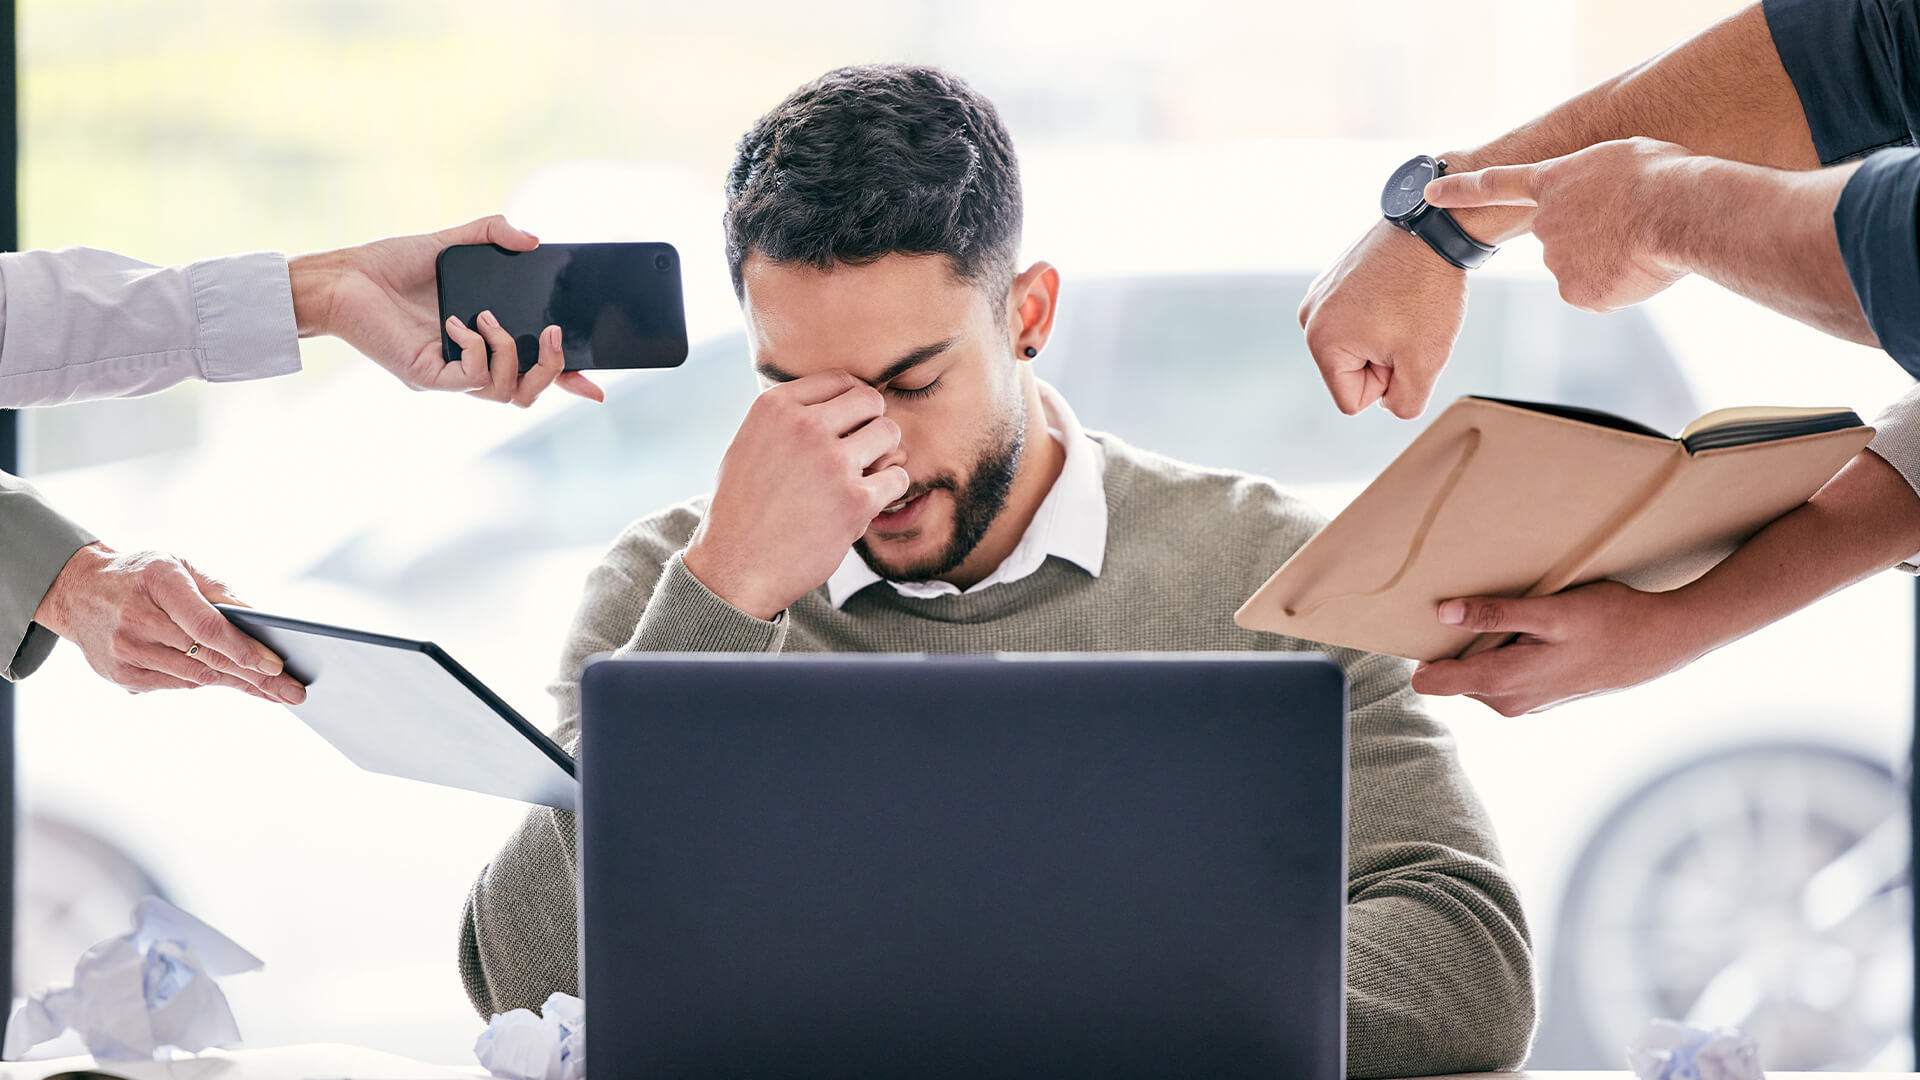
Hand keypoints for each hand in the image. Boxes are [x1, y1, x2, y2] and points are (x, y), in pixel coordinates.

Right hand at [32, 543, 307, 703]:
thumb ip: (220, 591)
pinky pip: (177, 683)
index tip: (277, 665)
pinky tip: (235, 682)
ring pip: (195, 677)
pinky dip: (207, 681)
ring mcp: (125, 652)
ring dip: (239, 685)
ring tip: (275, 692)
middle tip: (294, 692)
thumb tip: (261, 621)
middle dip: (256, 678)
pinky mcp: (121, 675)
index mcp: (158, 583)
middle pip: (206, 658)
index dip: (244, 649)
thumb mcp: (181, 565)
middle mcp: (137, 620)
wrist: (77, 590)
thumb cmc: (142, 574)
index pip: (206, 626)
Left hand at [287, 215, 604, 405]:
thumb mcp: (452, 241)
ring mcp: (451, 375)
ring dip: (511, 353)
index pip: (534, 369)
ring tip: (489, 317)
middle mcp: (470, 364)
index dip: (569, 380)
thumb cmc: (390, 265)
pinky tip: (459, 322)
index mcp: (482, 340)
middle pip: (530, 393)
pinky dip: (479, 348)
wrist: (344, 277)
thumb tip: (532, 239)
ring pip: (509, 393)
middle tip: (552, 334)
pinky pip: (475, 379)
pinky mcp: (431, 376)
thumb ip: (493, 234)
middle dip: (554, 369)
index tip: (598, 386)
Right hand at [683, 372, 910, 619]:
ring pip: (889, 434)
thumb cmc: (743, 509)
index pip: (839, 380)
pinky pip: (897, 478)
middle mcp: (804, 427)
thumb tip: (838, 401)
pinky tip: (864, 503)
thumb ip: (788, 419)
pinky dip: (887, 491)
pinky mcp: (855, 499)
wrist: (735, 567)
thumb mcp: (749, 444)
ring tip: (863, 476)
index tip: (848, 425)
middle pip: (870, 400)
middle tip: (860, 451)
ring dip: (883, 455)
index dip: (851, 403)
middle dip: (871, 424)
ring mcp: (832, 462)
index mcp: (775, 407)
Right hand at [1298, 220, 1468, 418]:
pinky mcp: (1334, 278)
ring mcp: (1319, 294)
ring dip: (1384, 335)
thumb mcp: (1425, 365)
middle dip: (1383, 358)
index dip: (1387, 383)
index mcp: (1320, 342)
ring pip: (1356, 345)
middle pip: (1350, 372)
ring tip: (1403, 305)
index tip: (1402, 346)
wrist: (1433, 228)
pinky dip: (1380, 312)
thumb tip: (1387, 403)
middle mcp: (1308, 317)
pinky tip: (1397, 290)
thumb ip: (1403, 405)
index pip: (1352, 401)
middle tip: (1406, 324)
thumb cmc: (1427, 293)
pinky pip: (1358, 318)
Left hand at [1407, 580, 1705, 715]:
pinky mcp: (1537, 696)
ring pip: (1477, 673)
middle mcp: (1507, 702)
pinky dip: (1503, 652)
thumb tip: (1443, 613)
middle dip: (1456, 643)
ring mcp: (1523, 703)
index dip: (1423, 651)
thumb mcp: (1550, 611)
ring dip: (1482, 646)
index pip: (1432, 681)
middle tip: (1476, 605)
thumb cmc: (1609, 621)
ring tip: (1512, 615)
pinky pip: (1500, 675)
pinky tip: (1527, 630)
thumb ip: (1495, 615)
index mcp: (1502, 683)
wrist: (1661, 642)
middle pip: (1452, 673)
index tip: (1423, 622)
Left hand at [1424, 137, 1692, 312]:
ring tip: (1640, 243)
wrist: (1679, 209)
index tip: (1430, 191)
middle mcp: (1545, 223)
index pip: (1496, 185)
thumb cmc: (1663, 175)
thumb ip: (1593, 181)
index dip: (1461, 189)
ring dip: (1608, 262)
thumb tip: (1596, 205)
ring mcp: (1556, 260)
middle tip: (1628, 226)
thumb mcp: (1621, 157)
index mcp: (1553, 182)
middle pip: (1561, 239)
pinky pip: (1596, 294)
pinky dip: (1618, 286)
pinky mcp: (1574, 292)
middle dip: (1590, 238)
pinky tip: (1638, 266)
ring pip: (1581, 268)